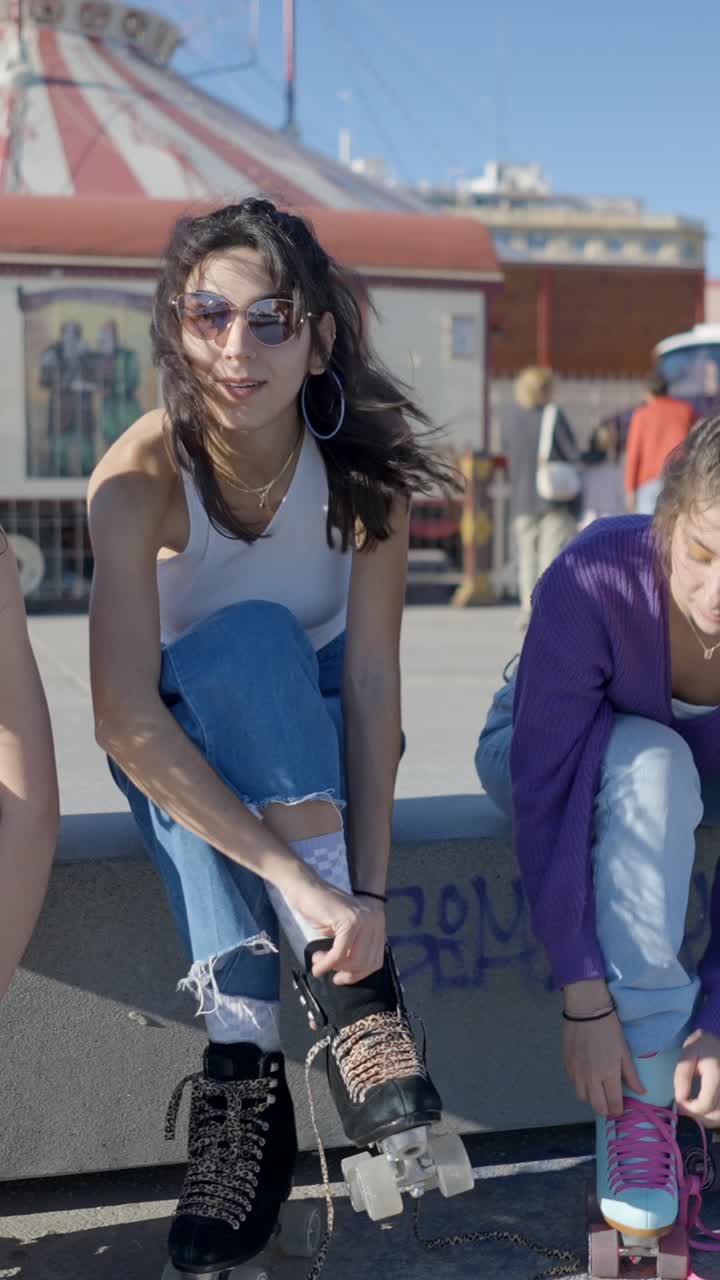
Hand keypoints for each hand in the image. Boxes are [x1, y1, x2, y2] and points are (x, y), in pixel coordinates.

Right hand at [282, 873, 386, 984]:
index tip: (342, 979)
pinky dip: (327, 963)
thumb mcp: (344, 933)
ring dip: (334, 967)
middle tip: (331, 975)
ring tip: (319, 963)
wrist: (306, 889)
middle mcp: (375, 920)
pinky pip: (339, 953)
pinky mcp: (349, 921)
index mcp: (377, 923)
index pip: (376, 959)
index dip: (359, 974)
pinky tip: (317, 965)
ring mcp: (364, 919)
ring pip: (355, 960)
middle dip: (347, 973)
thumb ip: (354, 948)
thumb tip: (353, 975)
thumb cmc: (322, 911)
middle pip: (368, 962)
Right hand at [562, 981, 642, 1116]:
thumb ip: (632, 1075)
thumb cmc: (610, 1029)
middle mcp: (590, 1078)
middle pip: (597, 1107)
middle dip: (606, 1109)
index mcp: (608, 1075)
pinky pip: (574, 1083)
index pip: (613, 1105)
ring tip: (598, 1088)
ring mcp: (576, 1072)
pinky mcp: (567, 1064)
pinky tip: (588, 1074)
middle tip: (611, 1102)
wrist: (586, 1011)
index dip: (619, 1110)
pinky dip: (582, 1084)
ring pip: (583, 1097)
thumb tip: (641, 1093)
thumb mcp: (624, 1052)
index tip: (621, 1108)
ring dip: (592, 1097)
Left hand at [675, 1030, 719, 1124]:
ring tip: (693, 1108)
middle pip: (716, 1116)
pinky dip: (714, 1116)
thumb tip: (680, 1099)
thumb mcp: (689, 1053)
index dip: (690, 1109)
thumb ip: (682, 1075)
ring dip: (706, 1119)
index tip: (680, 1101)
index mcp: (716, 1075)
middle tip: (685, 1108)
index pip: (705, 1104)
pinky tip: (704, 1108)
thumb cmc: (704, 1045)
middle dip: (698, 1117)